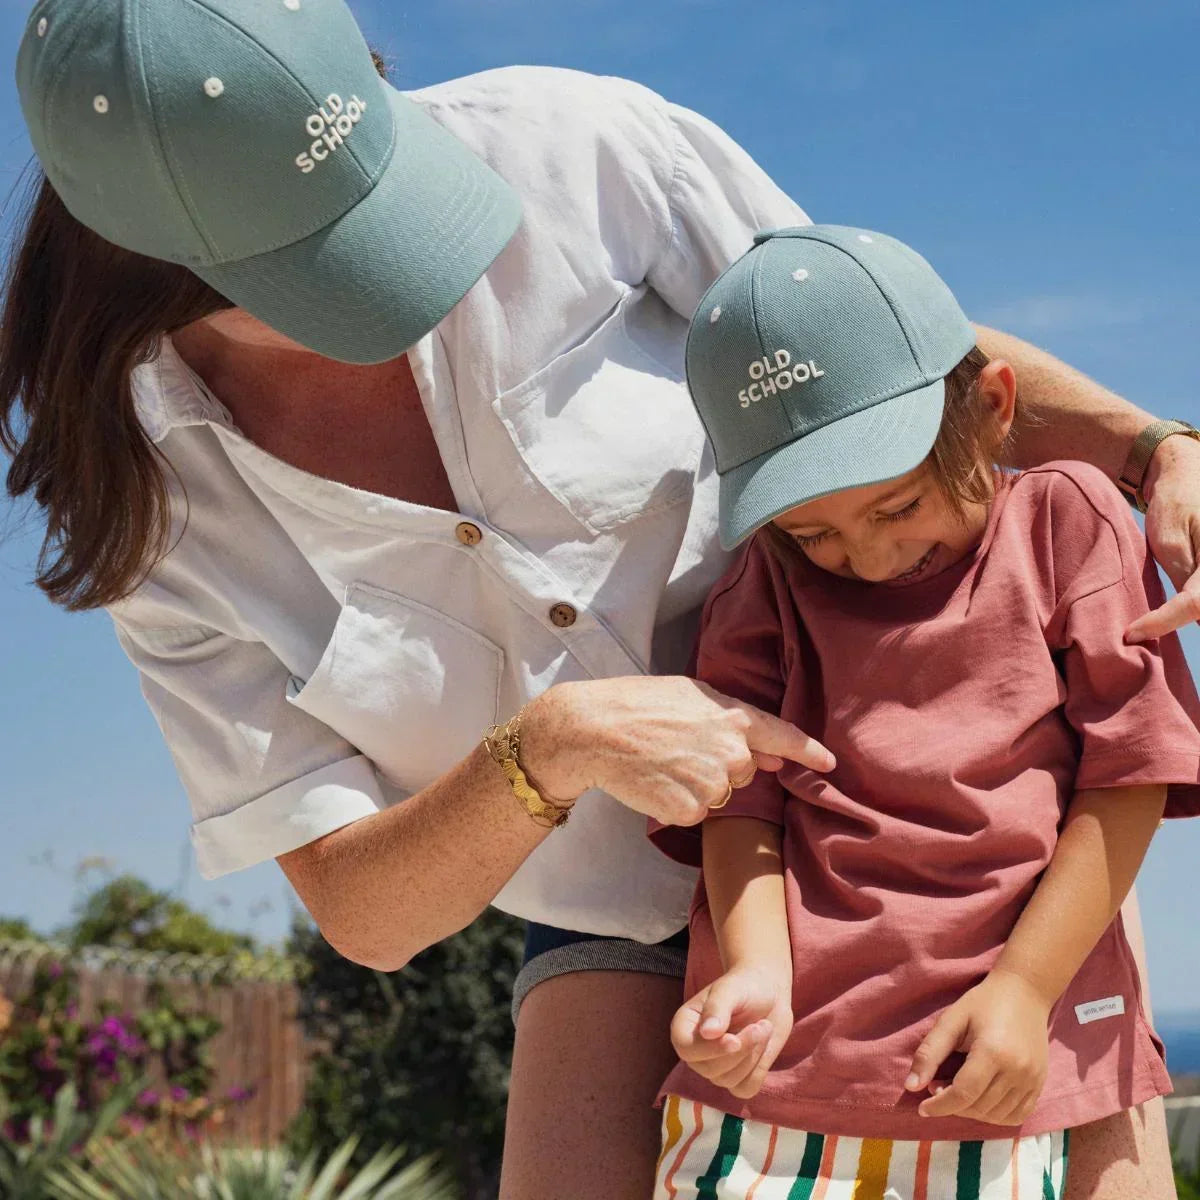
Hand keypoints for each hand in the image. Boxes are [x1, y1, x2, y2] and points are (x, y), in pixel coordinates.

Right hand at [519, 677, 834, 828]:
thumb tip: (769, 759)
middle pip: (743, 771)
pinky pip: (695, 812)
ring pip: (719, 794)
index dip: (809, 752)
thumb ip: (734, 722)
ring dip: (696, 784)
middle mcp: (732, 751)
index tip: (831, 764)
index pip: (784, 737)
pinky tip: (655, 780)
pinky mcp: (690, 809)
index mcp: (734, 717)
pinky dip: (677, 802)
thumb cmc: (638, 703)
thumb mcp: (691, 695)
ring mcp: (713, 783)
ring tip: (662, 762)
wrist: (594, 730)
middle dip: (719, 764)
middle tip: (679, 747)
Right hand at [671, 963, 792, 1099]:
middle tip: (761, 1025)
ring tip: (763, 1028)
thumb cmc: (743, 987)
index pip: (686, 1049)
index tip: (734, 1039)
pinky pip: (745, 1089)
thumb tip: (707, 1033)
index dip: (710, 1049)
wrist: (767, 993)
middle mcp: (695, 1051)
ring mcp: (714, 1067)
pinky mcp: (736, 1078)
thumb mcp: (730, 990)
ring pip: (730, 1080)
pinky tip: (762, 1046)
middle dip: (741, 1050)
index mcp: (685, 1027)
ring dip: (753, 1056)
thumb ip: (717, 1008)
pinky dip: (759, 1070)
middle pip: (711, 1069)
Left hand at [905, 969, 1049, 1125]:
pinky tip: (980, 1098)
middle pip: (979, 1107)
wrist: (1024, 993)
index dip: (939, 1106)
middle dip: (952, 1105)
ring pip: (996, 1116)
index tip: (922, 1108)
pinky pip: (1016, 1115)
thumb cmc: (983, 1003)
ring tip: (956, 1090)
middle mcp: (1017, 1071)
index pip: (963, 1094)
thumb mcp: (951, 1020)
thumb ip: (929, 1053)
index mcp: (993, 1052)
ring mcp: (1032, 1080)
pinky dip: (995, 1115)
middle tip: (936, 1086)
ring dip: (971, 1112)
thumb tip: (911, 1086)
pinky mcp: (1040, 1085)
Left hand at [1128, 432, 1199, 639]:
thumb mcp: (1170, 540)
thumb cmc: (1176, 504)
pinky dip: (1187, 608)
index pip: (1196, 604)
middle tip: (1136, 633)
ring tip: (1144, 625)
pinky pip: (1199, 600)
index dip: (1163, 622)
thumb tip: (1193, 615)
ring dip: (1182, 615)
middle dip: (1175, 623)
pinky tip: (1163, 613)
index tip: (1131, 632)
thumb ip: (1183, 575)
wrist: (1186, 476)